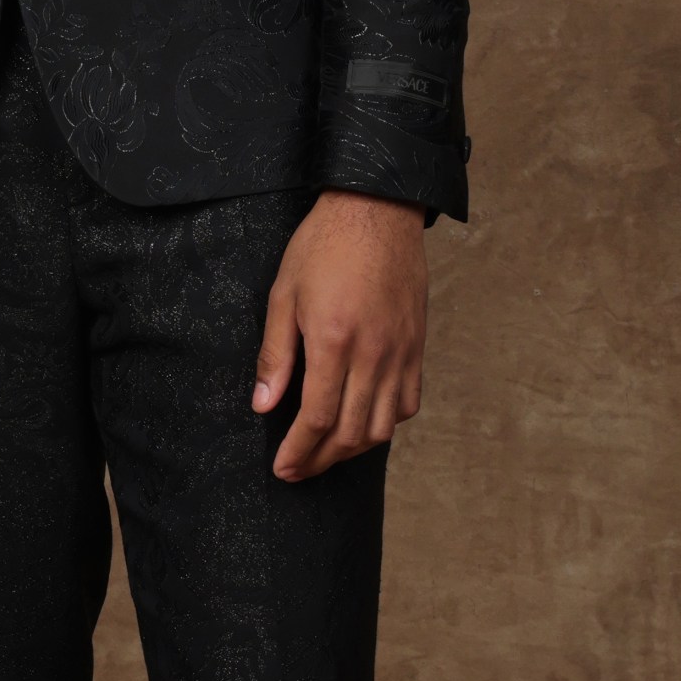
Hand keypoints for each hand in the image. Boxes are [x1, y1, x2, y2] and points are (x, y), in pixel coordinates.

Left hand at [254, 192, 427, 481]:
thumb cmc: (323, 246)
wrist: (376, 210)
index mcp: (335, 341)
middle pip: (352, 433)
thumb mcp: (283, 295)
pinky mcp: (417, 346)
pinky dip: (385, 423)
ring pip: (383, 426)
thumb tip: (264, 405)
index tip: (282, 469)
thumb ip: (275, 355)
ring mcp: (401, 352)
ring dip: (353, 448)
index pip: (318, 418)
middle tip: (297, 470)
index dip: (299, 452)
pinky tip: (361, 422)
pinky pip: (408, 403)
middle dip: (321, 460)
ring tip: (325, 452)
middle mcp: (374, 354)